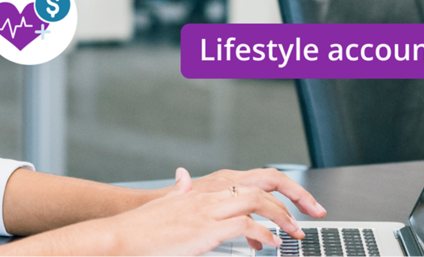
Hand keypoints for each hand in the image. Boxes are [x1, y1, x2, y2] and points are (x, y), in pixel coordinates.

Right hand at [97, 168, 302, 256]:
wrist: (119, 237)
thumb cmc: (140, 227)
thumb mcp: (165, 204)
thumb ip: (179, 191)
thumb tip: (182, 177)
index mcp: (203, 191)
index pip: (250, 183)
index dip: (275, 194)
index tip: (291, 210)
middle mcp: (208, 196)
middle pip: (261, 188)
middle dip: (290, 204)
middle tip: (303, 224)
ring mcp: (207, 211)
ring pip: (258, 203)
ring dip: (282, 219)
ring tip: (292, 236)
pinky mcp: (204, 229)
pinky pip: (245, 226)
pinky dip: (263, 235)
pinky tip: (269, 246)